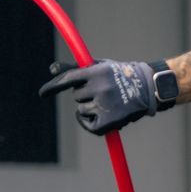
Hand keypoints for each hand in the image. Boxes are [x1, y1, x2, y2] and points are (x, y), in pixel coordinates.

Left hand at [39, 58, 163, 134]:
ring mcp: (105, 105)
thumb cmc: (120, 75)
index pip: (69, 79)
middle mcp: (101, 87)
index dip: (53, 86)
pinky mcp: (109, 121)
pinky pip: (88, 124)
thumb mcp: (100, 67)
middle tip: (102, 91)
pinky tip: (100, 116)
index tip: (42, 94)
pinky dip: (89, 122)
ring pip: (81, 110)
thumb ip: (76, 69)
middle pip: (76, 96)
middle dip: (85, 94)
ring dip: (89, 108)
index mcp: (98, 71)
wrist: (147, 88)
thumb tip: (51, 69)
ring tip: (107, 102)